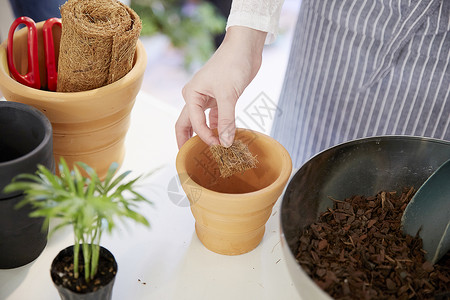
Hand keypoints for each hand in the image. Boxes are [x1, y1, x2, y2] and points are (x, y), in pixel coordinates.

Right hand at [175, 26, 266, 148]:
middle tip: (190, 158)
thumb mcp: (229, 94)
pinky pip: (215, 118)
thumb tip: (226, 143)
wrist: (244, 48)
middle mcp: (195, 97)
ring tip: (213, 150)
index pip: (194, 123)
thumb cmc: (232, 65)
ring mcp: (207, 98)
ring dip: (207, 135)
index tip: (218, 147)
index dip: (204, 137)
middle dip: (189, 141)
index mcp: (191, 95)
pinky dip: (219, 127)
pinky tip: (225, 136)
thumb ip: (226, 120)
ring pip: (202, 122)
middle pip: (187, 124)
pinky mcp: (219, 98)